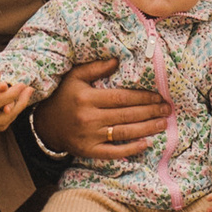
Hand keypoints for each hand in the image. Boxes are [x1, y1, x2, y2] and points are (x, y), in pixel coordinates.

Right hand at [32, 57, 171, 160]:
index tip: (158, 96)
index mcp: (87, 98)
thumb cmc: (63, 97)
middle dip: (150, 112)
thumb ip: (95, 68)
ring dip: (146, 129)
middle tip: (167, 109)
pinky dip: (130, 149)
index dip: (143, 97)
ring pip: (124, 132)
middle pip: (127, 115)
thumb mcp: (74, 77)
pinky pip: (113, 151)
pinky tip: (145, 144)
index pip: (122, 98)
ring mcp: (89, 136)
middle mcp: (89, 118)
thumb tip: (118, 60)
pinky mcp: (88, 151)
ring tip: (162, 124)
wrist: (45, 124)